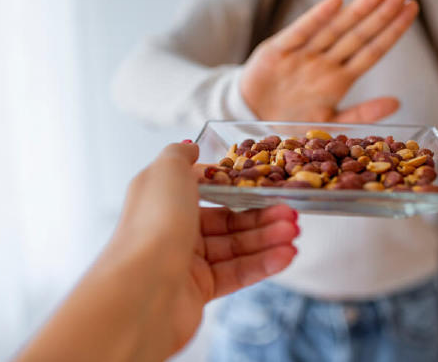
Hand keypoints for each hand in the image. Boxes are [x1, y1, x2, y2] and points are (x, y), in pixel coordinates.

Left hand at [16, 142, 298, 361]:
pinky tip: (286, 255)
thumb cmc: (154, 223)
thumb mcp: (166, 170)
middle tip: (292, 214)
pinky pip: (236, 273)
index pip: (205, 188)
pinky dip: (262, 264)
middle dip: (262, 216)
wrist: (143, 289)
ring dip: (267, 238)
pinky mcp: (198, 290)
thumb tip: (191, 147)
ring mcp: (185, 261)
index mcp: (161, 197)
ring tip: (294, 233)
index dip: (236, 186)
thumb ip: (180, 154)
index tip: (266, 183)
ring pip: (235, 247)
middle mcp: (172, 227)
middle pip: (226, 220)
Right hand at [240, 0, 418, 122]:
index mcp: (339, 79)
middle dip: (382, 13)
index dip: (392, 31)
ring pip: (334, 30)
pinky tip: (335, 3)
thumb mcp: (328, 123)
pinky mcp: (277, 51)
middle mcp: (324, 63)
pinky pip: (299, 32)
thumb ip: (360, 114)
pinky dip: (316, 18)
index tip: (411, 9)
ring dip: (357, 11)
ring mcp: (302, 55)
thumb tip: (397, 102)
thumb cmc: (292, 118)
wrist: (251, 118)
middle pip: (358, 35)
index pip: (372, 51)